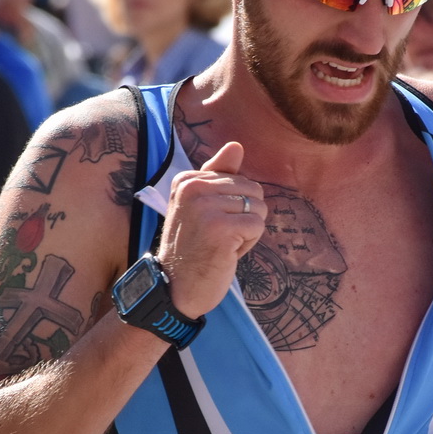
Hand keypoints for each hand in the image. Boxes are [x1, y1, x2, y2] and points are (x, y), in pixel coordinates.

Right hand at [156, 141, 265, 317]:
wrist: (174, 288)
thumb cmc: (192, 249)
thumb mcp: (201, 207)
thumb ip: (218, 175)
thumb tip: (236, 145)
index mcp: (187, 180)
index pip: (239, 179)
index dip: (233, 207)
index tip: (208, 226)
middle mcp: (194, 188)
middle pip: (253, 191)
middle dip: (244, 219)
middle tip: (217, 239)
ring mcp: (206, 207)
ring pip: (258, 209)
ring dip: (247, 233)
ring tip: (221, 245)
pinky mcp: (221, 228)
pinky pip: (258, 227)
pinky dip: (248, 245)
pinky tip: (226, 254)